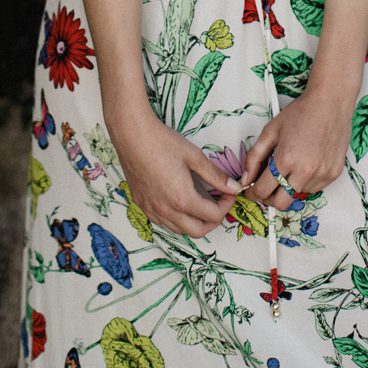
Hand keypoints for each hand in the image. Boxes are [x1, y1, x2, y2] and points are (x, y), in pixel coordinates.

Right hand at [108, 110, 241, 237]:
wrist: (132, 136)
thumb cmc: (163, 142)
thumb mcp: (194, 156)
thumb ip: (216, 176)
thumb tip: (235, 187)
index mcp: (182, 199)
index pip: (213, 216)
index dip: (226, 206)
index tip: (229, 193)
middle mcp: (166, 211)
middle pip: (198, 231)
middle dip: (213, 220)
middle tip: (219, 202)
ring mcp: (152, 210)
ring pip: (179, 230)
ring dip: (195, 222)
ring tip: (201, 201)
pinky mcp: (141, 205)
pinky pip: (163, 223)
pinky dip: (177, 219)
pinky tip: (179, 201)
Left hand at [241, 88, 351, 210]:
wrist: (330, 103)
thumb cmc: (299, 113)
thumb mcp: (270, 131)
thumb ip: (254, 157)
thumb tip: (246, 179)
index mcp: (285, 159)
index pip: (263, 191)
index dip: (252, 193)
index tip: (250, 190)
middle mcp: (305, 171)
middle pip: (281, 203)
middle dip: (269, 199)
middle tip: (266, 187)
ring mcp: (321, 175)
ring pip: (298, 195)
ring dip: (289, 187)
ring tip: (290, 166)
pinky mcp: (333, 174)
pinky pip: (314, 189)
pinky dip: (305, 182)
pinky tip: (306, 163)